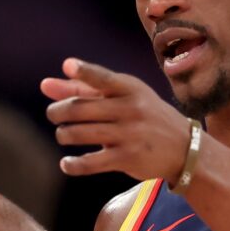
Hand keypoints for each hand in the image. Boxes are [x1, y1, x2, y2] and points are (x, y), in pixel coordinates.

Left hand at [42, 57, 193, 182]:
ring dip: (64, 134)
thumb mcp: (124, 98)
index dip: (85, 71)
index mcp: (130, 88)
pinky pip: (92, 162)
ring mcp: (130, 134)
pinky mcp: (128, 158)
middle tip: (53, 114)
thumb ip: (84, 89)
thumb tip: (45, 85)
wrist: (184, 148)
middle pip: (81, 108)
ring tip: (63, 134)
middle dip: (59, 111)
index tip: (68, 65)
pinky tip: (66, 163)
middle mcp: (131, 109)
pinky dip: (73, 164)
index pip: (104, 78)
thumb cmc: (145, 117)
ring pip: (82, 133)